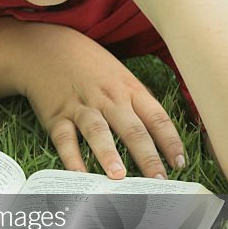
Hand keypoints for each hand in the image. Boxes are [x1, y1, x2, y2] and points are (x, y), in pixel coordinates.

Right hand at [15, 23, 185, 178]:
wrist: (48, 48)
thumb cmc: (90, 64)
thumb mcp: (121, 75)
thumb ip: (139, 101)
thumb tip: (162, 131)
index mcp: (129, 89)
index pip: (157, 118)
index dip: (170, 142)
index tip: (179, 164)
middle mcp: (108, 99)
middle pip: (132, 129)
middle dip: (147, 157)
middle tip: (158, 180)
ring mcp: (81, 106)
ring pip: (98, 131)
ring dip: (108, 154)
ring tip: (118, 176)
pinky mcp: (56, 115)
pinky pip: (65, 138)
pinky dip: (71, 156)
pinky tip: (79, 173)